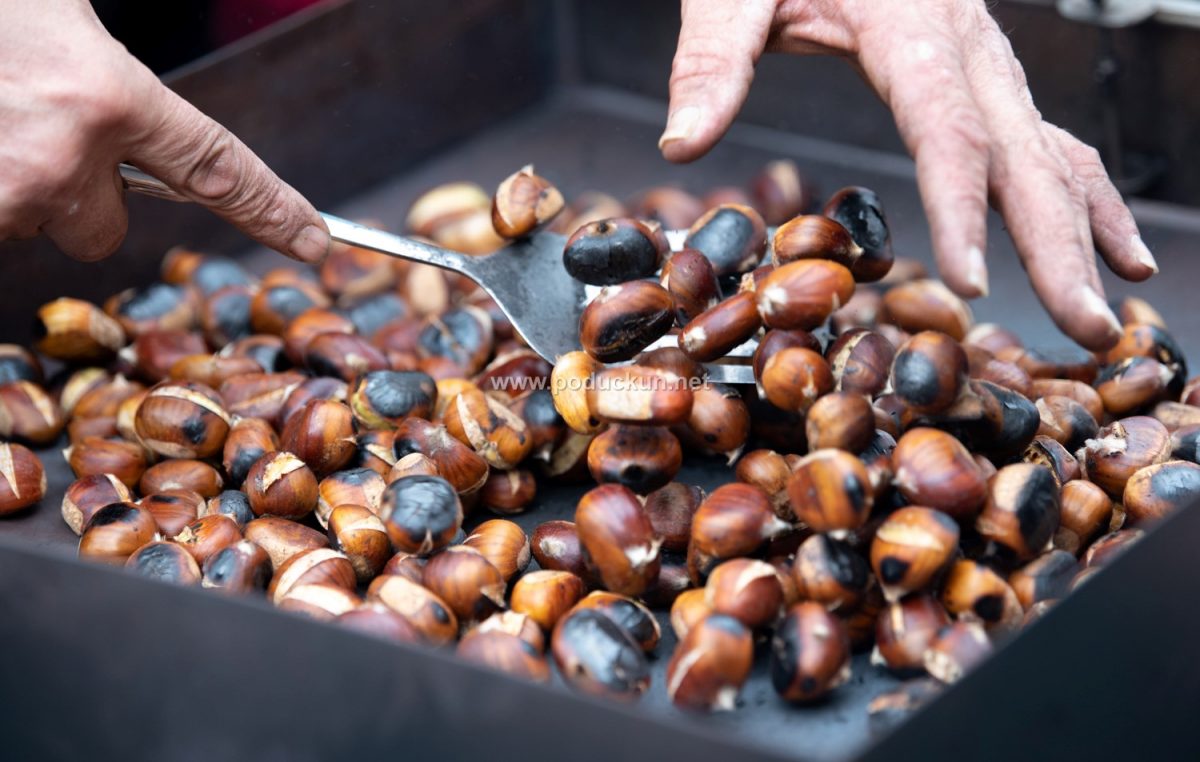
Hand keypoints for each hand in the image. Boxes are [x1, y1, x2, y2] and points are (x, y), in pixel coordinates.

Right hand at [0, 0, 327, 263]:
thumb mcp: (53, 15)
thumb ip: (110, 79)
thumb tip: (138, 114)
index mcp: (105, 94)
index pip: (215, 167)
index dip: (271, 208)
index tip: (312, 242)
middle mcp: (59, 157)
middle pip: (102, 224)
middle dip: (80, 190)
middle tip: (30, 121)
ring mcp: (4, 192)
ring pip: (37, 223)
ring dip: (17, 183)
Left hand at [659, 0, 1157, 349]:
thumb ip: (712, 59)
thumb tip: (683, 143)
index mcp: (909, 17)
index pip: (945, 124)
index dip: (962, 205)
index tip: (970, 280)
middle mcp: (966, 39)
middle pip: (1022, 152)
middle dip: (1057, 246)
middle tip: (1083, 328)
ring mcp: (984, 59)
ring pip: (1051, 150)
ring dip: (1084, 234)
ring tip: (1106, 312)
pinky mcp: (983, 75)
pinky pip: (1047, 138)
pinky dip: (1085, 196)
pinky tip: (1113, 248)